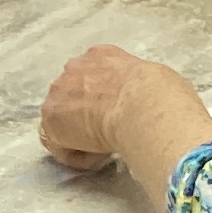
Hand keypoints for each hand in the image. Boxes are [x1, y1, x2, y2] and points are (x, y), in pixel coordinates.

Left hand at [41, 43, 210, 176]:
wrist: (143, 106)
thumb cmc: (160, 95)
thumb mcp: (154, 81)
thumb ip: (139, 89)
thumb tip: (145, 106)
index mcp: (102, 55)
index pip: (93, 76)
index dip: (103, 99)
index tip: (119, 115)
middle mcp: (76, 66)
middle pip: (72, 95)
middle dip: (86, 115)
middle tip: (109, 133)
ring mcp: (59, 90)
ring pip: (63, 120)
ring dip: (80, 135)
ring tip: (105, 149)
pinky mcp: (51, 119)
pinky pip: (60, 144)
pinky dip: (77, 155)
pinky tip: (99, 157)